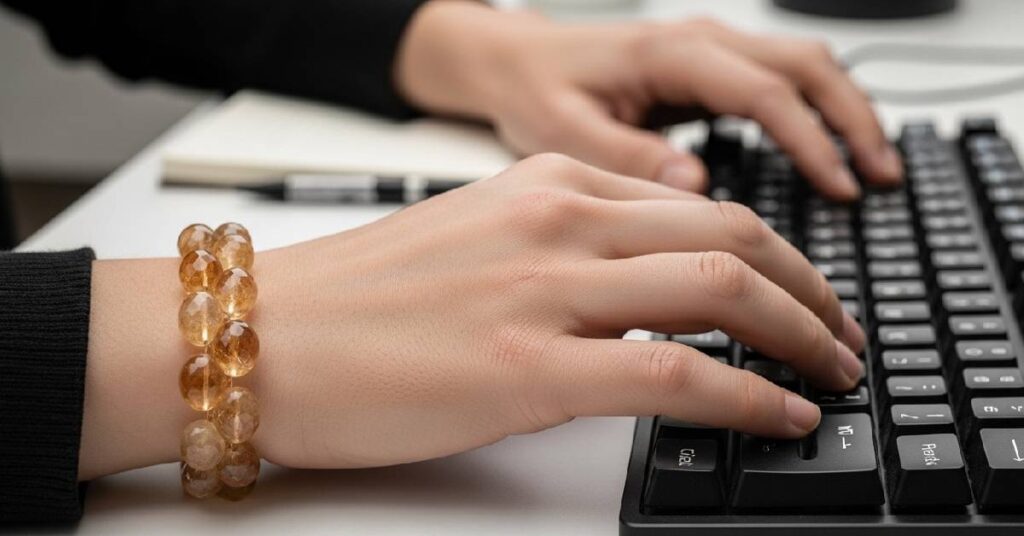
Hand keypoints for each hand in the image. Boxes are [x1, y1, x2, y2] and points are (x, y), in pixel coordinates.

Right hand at [81, 155, 864, 477]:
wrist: (262, 336)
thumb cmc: (357, 302)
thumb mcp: (480, 243)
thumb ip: (565, 257)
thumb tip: (640, 304)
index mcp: (547, 184)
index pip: (700, 206)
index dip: (776, 253)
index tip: (802, 295)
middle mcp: (558, 220)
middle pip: (736, 236)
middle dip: (812, 292)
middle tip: (841, 337)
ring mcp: (547, 289)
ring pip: (725, 290)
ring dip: (802, 336)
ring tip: (833, 376)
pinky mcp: (529, 369)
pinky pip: (677, 376)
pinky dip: (750, 397)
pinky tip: (782, 416)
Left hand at [396, 2, 901, 198]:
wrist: (514, 61)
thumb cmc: (534, 92)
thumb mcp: (563, 133)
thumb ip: (627, 158)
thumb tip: (697, 188)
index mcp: (668, 54)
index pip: (764, 92)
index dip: (810, 140)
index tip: (841, 186)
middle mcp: (697, 42)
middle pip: (805, 64)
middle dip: (852, 119)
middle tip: (881, 179)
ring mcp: (707, 50)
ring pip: (801, 65)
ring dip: (844, 111)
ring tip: (874, 169)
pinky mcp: (706, 69)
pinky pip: (778, 80)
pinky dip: (815, 112)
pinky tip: (826, 152)